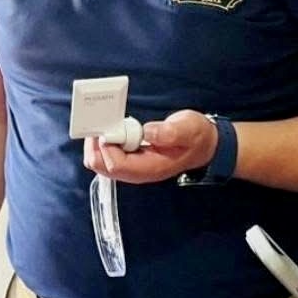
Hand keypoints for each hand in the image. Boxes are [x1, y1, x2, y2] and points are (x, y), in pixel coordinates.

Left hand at [83, 109, 217, 184]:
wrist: (202, 144)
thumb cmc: (195, 137)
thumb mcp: (188, 130)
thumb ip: (169, 132)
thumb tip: (147, 131)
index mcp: (149, 169)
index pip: (117, 164)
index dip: (107, 147)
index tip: (108, 128)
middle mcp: (136, 172)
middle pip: (102, 167)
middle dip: (95, 146)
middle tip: (101, 124)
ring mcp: (131, 167)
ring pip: (100, 162)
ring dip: (97, 144)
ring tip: (108, 125)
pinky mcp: (128, 160)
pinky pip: (106, 156)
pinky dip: (103, 143)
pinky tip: (112, 129)